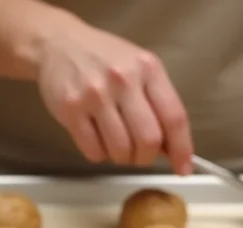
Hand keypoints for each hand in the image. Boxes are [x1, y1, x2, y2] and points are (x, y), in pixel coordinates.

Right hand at [35, 21, 192, 174]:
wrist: (59, 44)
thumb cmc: (105, 59)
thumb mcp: (140, 68)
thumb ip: (157, 102)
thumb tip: (171, 147)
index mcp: (148, 69)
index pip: (174, 117)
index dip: (182, 149)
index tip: (183, 168)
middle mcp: (123, 80)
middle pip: (148, 139)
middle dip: (146, 157)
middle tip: (140, 156)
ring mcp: (95, 95)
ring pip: (120, 150)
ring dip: (122, 158)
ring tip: (117, 146)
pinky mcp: (71, 110)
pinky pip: (94, 151)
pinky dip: (100, 155)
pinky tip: (98, 139)